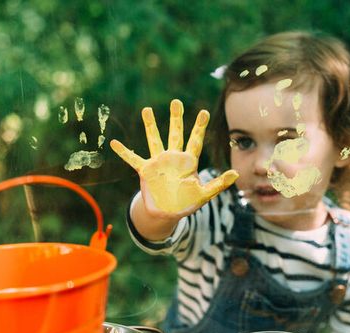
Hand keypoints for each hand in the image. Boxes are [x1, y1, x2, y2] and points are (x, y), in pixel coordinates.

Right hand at [110, 99, 238, 217]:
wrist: (168, 213)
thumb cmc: (187, 203)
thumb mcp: (205, 194)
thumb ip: (219, 183)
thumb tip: (236, 173)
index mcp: (188, 162)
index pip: (195, 141)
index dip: (199, 127)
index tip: (203, 112)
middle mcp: (173, 158)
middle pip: (175, 134)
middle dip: (175, 119)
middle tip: (176, 101)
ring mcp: (158, 163)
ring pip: (154, 140)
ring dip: (150, 126)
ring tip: (146, 109)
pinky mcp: (145, 171)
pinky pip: (133, 159)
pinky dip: (124, 152)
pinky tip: (114, 143)